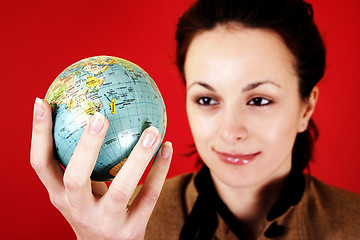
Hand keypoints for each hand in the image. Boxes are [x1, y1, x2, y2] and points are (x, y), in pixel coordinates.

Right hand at [30, 98, 172, 239]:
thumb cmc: (93, 210)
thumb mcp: (80, 191)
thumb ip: (81, 162)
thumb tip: (89, 112)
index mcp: (60, 196)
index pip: (40, 164)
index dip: (38, 134)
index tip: (43, 101)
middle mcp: (79, 210)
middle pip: (76, 178)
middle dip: (87, 146)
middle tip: (100, 116)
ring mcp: (106, 222)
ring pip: (121, 189)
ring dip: (138, 158)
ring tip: (152, 131)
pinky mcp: (131, 230)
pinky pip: (148, 196)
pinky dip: (159, 171)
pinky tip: (167, 147)